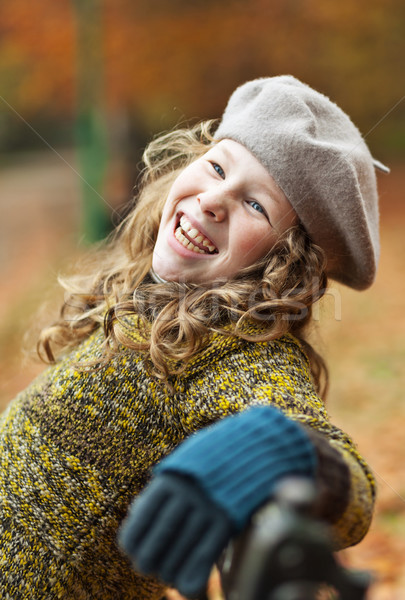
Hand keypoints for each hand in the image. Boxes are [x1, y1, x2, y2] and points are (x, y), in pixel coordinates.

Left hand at [119, 406, 315, 595]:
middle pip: (154, 547)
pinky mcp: (228, 520)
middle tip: (154, 567)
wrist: (258, 443)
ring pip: (177, 558)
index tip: (137, 552)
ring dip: (172, 574)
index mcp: (168, 481)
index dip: (133, 546)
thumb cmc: (216, 458)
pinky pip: (203, 560)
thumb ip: (162, 489)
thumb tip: (134, 513)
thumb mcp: (183, 463)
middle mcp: (183, 495)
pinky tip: (191, 588)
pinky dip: (193, 582)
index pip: (135, 527)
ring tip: (174, 575)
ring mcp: (206, 508)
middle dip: (150, 564)